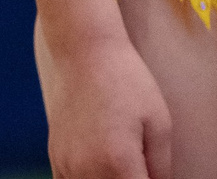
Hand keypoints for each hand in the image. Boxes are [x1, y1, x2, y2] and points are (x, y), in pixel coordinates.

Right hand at [40, 30, 172, 178]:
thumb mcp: (159, 125)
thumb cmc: (127, 82)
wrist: (83, 50)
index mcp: (118, 164)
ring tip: (121, 165)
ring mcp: (66, 163)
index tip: (153, 173)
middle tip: (142, 166)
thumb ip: (161, 168)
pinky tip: (100, 172)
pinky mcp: (54, 154)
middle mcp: (87, 169)